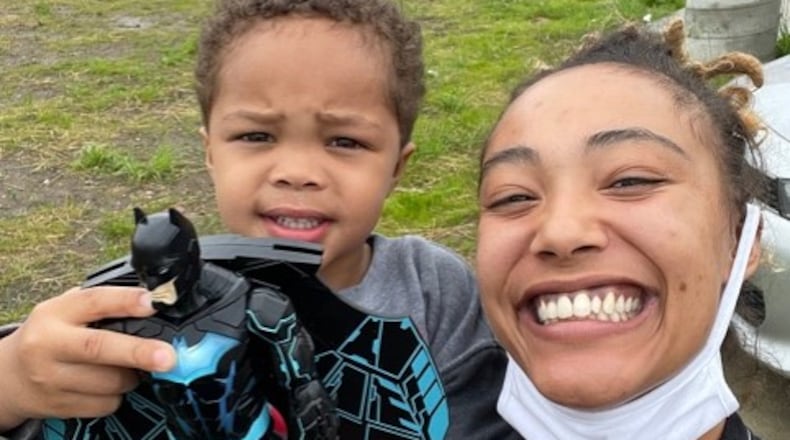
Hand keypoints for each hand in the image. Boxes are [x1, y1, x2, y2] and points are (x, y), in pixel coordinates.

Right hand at [0, 286, 175, 429]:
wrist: (8, 377)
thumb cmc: (49, 336)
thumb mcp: (64, 311)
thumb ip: (100, 305)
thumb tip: (150, 302)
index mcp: (54, 313)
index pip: (93, 301)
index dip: (125, 301)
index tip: (153, 303)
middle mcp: (48, 345)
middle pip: (99, 347)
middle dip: (138, 352)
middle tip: (168, 356)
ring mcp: (51, 379)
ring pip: (108, 381)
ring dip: (131, 376)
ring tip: (127, 366)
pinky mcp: (59, 405)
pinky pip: (105, 403)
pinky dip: (117, 395)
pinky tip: (107, 385)